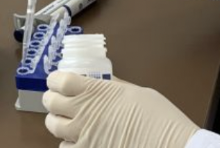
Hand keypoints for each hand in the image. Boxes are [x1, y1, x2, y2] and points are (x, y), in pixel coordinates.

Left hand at [43, 71, 198, 147]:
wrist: (167, 144)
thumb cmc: (156, 115)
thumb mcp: (135, 91)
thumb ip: (113, 87)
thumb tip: (104, 81)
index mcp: (96, 91)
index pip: (61, 81)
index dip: (55, 79)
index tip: (57, 79)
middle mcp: (84, 113)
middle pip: (51, 103)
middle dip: (51, 99)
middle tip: (57, 97)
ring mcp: (84, 137)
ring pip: (53, 128)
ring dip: (56, 121)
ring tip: (65, 119)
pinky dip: (67, 144)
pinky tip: (76, 141)